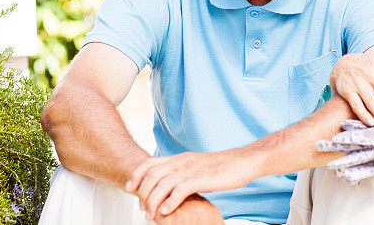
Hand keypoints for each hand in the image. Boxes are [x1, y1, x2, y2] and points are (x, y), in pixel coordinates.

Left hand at [126, 150, 253, 219]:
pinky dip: (169, 202)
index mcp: (180, 158)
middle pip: (152, 174)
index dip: (136, 175)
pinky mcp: (201, 178)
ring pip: (163, 184)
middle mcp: (182, 161)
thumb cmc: (222, 166)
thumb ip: (182, 171)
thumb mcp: (196, 165)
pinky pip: (179, 190)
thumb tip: (169, 182)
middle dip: (143, 193)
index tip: (130, 189)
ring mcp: (191, 169)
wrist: (243, 161)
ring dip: (153, 201)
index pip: (150, 163)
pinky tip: (166, 211)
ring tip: (152, 215)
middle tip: (142, 208)